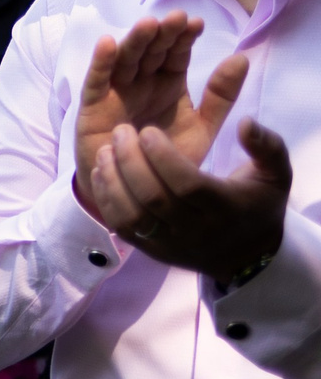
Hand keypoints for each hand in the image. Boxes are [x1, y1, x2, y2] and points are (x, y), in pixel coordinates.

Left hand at [77, 37, 286, 280]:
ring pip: (132, 215)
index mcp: (226, 208)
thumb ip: (266, 145)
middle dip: (131, 160)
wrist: (246, 256)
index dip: (162, 156)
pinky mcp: (152, 250)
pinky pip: (122, 227)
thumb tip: (245, 122)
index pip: (187, 184)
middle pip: (154, 197)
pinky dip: (107, 199)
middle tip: (121, 132)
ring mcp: (171, 243)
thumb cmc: (257, 204)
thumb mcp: (276, 174)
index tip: (146, 130)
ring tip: (106, 149)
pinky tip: (102, 172)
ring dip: (113, 179)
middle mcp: (196, 230)